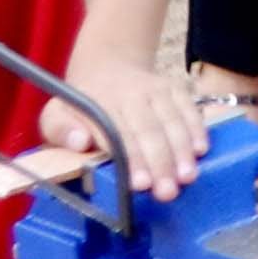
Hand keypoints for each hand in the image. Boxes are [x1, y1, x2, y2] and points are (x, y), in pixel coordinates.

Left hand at [24, 51, 209, 202]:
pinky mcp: (174, 88)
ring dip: (182, 150)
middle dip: (160, 163)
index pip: (117, 134)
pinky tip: (201, 150)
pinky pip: (189, 107)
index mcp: (97, 103)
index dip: (131, 159)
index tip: (140, 184)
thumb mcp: (56, 114)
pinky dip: (197, 128)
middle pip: (148, 130)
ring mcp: (155, 89)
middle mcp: (129, 93)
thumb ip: (59, 130)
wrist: (106, 66)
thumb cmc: (81, 104)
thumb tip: (79, 141)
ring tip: (188, 177)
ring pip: (172, 120)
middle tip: (168, 192)